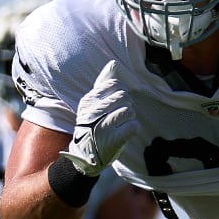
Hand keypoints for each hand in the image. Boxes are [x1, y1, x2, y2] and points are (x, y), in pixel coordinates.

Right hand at [59, 60, 137, 175]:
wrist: (85, 154)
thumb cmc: (92, 124)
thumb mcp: (92, 103)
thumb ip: (103, 83)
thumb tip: (113, 64)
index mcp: (88, 100)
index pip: (114, 84)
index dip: (119, 92)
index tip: (113, 102)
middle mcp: (93, 112)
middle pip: (124, 96)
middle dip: (126, 105)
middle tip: (117, 116)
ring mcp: (102, 126)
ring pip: (130, 111)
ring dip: (129, 118)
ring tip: (118, 124)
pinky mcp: (113, 140)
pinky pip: (133, 126)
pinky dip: (131, 129)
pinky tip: (121, 133)